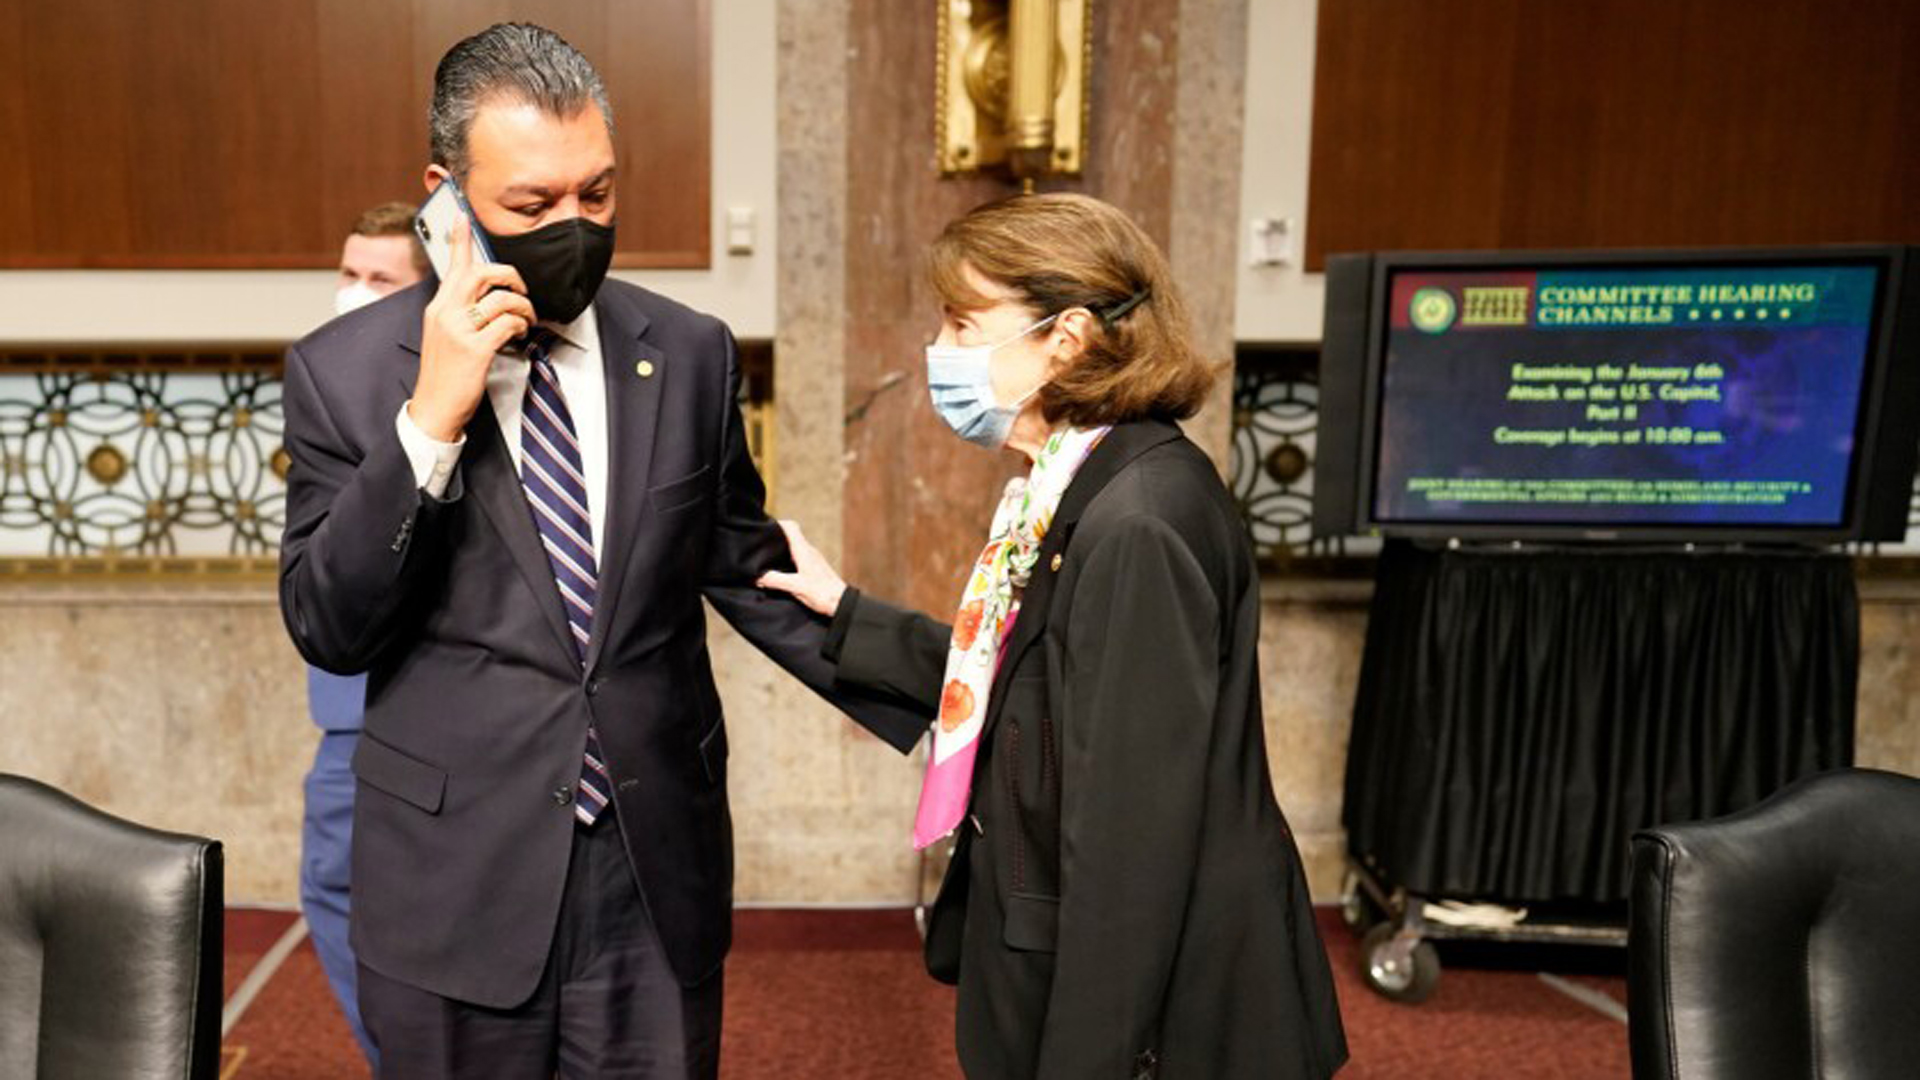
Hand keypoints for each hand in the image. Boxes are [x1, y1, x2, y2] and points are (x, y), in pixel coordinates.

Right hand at [408, 216, 535, 441]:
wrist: (434, 408)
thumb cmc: (444, 374)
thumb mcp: (445, 335)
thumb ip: (460, 312)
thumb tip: (486, 297)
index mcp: (438, 307)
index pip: (451, 265)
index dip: (459, 239)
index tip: (463, 216)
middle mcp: (445, 312)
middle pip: (483, 273)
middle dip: (512, 276)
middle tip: (522, 291)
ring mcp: (458, 330)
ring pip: (502, 298)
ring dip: (523, 307)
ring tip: (525, 321)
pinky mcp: (474, 349)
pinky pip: (508, 324)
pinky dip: (521, 327)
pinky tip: (519, 335)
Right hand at [756, 519, 847, 616]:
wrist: (842, 604)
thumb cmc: (823, 594)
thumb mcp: (796, 587)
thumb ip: (775, 580)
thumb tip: (757, 576)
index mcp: (804, 551)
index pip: (791, 527)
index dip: (777, 524)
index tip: (763, 529)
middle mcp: (809, 552)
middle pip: (790, 537)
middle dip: (775, 539)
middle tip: (759, 546)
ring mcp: (812, 560)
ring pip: (793, 549)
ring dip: (780, 552)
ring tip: (765, 560)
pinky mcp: (814, 570)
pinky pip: (797, 560)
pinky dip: (786, 562)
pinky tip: (779, 573)